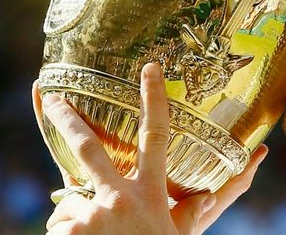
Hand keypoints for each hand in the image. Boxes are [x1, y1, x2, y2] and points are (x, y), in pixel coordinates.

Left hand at [32, 63, 268, 234]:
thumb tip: (232, 178)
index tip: (150, 68)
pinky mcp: (69, 232)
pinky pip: (60, 223)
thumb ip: (199, 207)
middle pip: (88, 146)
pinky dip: (67, 234)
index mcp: (152, 193)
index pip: (157, 137)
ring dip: (79, 216)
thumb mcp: (182, 232)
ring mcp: (92, 214)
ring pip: (72, 199)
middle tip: (53, 95)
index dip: (154, 100)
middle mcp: (121, 198)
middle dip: (67, 118)